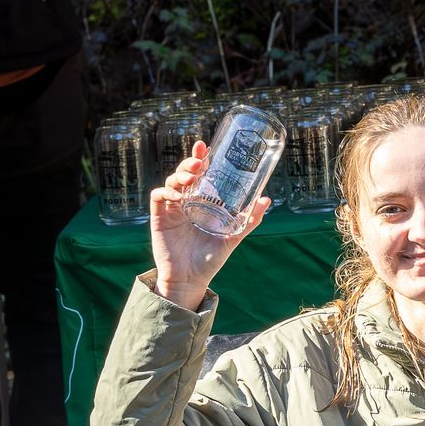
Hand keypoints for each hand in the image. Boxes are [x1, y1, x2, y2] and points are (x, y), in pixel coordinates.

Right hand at [149, 141, 268, 309]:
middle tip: (199, 161)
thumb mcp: (233, 237)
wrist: (191, 279)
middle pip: (184, 174)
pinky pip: (158, 198)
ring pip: (171, 181)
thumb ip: (249, 220)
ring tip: (191, 176)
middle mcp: (185, 202)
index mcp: (201, 202)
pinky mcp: (159, 218)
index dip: (200, 158)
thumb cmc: (210, 258)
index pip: (199, 175)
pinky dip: (165, 191)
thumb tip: (266, 199)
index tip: (205, 146)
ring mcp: (171, 209)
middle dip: (189, 163)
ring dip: (179, 174)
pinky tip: (176, 194)